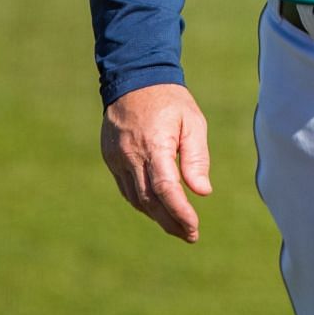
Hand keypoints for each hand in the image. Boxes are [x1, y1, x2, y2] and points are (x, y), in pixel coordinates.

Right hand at [100, 83, 213, 242]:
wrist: (134, 79)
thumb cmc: (170, 101)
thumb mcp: (192, 122)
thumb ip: (196, 158)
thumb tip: (202, 192)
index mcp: (153, 144)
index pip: (166, 188)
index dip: (179, 212)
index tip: (194, 227)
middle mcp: (130, 155)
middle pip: (149, 200)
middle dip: (170, 222)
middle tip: (190, 235)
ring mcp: (117, 158)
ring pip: (136, 199)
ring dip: (157, 217)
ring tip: (178, 227)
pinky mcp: (111, 158)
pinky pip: (126, 189)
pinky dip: (143, 203)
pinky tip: (158, 210)